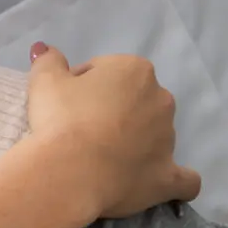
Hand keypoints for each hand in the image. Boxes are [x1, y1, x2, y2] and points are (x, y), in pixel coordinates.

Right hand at [26, 43, 201, 217]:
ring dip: (136, 141)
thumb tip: (45, 48)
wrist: (71, 171)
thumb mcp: (44, 81)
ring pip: (155, 135)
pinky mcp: (170, 176)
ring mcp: (169, 140)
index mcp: (135, 70)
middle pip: (135, 101)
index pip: (106, 71)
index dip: (82, 86)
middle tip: (81, 129)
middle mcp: (160, 100)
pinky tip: (156, 180)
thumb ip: (49, 61)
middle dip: (115, 111)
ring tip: (101, 159)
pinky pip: (183, 179)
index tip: (64, 104)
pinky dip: (173, 178)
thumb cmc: (60, 118)